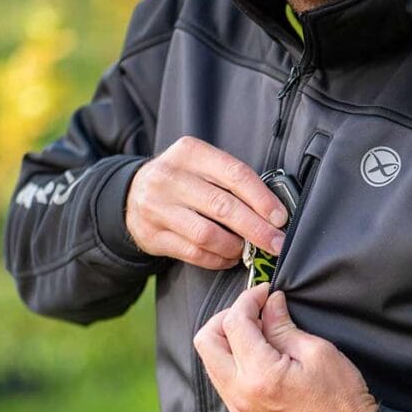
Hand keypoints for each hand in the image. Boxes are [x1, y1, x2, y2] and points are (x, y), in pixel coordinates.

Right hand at [125, 137, 288, 269]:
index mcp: (190, 152)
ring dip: (235, 247)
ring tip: (247, 251)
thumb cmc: (181, 180)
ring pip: (207, 234)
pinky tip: (229, 257)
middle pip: (223, 207)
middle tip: (277, 243)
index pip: (235, 174)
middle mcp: (170, 177)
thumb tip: (273, 212)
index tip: (280, 218)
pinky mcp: (152, 235)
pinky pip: (193, 253)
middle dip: (257, 229)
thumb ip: (231, 180)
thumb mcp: (201, 165)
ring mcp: (157, 207)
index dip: (262, 199)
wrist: (131, 193)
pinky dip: (218, 259)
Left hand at [193, 284, 378, 411]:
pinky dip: (234, 362)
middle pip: (205, 342)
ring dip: (227, 340)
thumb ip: (283, 326)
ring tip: (259, 331)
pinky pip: (224, 382)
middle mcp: (240, 395)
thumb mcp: (317, 351)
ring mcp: (239, 410)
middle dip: (225, 318)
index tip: (265, 293)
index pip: (233, 324)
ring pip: (211, 363)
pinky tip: (260, 355)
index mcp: (259, 375)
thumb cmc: (342, 398)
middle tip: (253, 311)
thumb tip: (269, 304)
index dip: (247, 300)